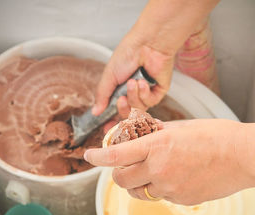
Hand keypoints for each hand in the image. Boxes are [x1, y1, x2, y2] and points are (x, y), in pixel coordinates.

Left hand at [85, 119, 253, 204]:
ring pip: (139, 192)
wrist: (245, 156)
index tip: (90, 155)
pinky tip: (175, 177)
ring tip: (148, 172)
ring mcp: (170, 188)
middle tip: (123, 166)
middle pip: (121, 179)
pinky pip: (160, 196)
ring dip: (136, 183)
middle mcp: (160, 169)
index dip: (98, 156)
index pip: (117, 154)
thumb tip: (141, 136)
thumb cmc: (217, 136)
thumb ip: (157, 134)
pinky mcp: (181, 199)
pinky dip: (160, 188)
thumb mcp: (182, 127)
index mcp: (158, 145)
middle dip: (118, 173)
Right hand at [92, 0, 220, 119]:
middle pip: (128, 115)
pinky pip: (150, 102)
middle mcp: (134, 94)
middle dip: (123, 109)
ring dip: (134, 96)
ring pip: (139, 109)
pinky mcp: (159, 92)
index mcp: (120, 90)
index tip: (106, 129)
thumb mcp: (109, 76)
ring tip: (133, 81)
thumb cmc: (128, 54)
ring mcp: (147, 94)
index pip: (115, 112)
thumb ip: (102, 95)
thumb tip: (95, 112)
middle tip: (121, 100)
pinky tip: (143, 81)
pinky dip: (144, 93)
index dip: (111, 122)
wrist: (147, 44)